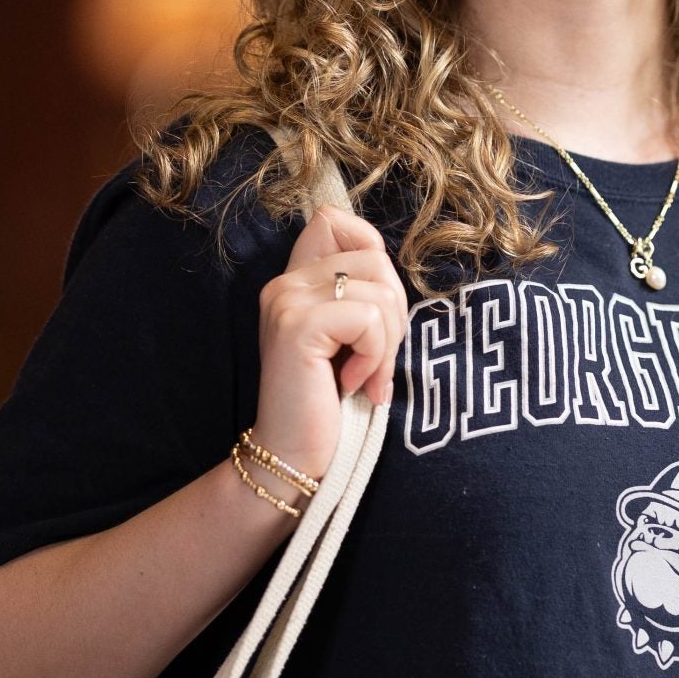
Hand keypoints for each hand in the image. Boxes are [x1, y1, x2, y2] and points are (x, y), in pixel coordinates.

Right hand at [249, 206, 407, 481]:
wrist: (292, 457)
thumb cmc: (329, 403)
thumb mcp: (347, 338)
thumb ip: (358, 295)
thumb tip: (390, 267)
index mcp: (295, 280)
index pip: (336, 220)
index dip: (371, 252)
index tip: (371, 311)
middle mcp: (284, 283)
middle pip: (375, 259)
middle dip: (393, 314)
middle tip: (375, 361)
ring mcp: (287, 301)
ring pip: (379, 290)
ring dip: (387, 344)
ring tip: (365, 378)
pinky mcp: (297, 326)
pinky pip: (369, 319)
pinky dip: (375, 357)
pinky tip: (353, 385)